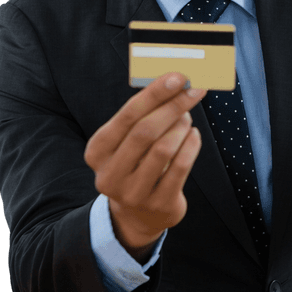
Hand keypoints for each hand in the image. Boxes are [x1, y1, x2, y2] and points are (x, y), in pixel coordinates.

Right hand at [84, 72, 204, 261]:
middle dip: (173, 106)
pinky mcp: (158, 204)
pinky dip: (191, 146)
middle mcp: (110, 174)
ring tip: (187, 118)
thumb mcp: (129, 141)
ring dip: (182, 127)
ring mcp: (133, 193)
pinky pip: (180, 168)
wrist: (138, 214)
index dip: (154, 94)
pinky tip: (194, 135)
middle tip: (195, 91)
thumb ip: (143, 114)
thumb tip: (174, 82)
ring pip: (163, 149)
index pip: (127, 116)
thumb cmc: (136, 163)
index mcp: (97, 151)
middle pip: (145, 132)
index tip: (178, 77)